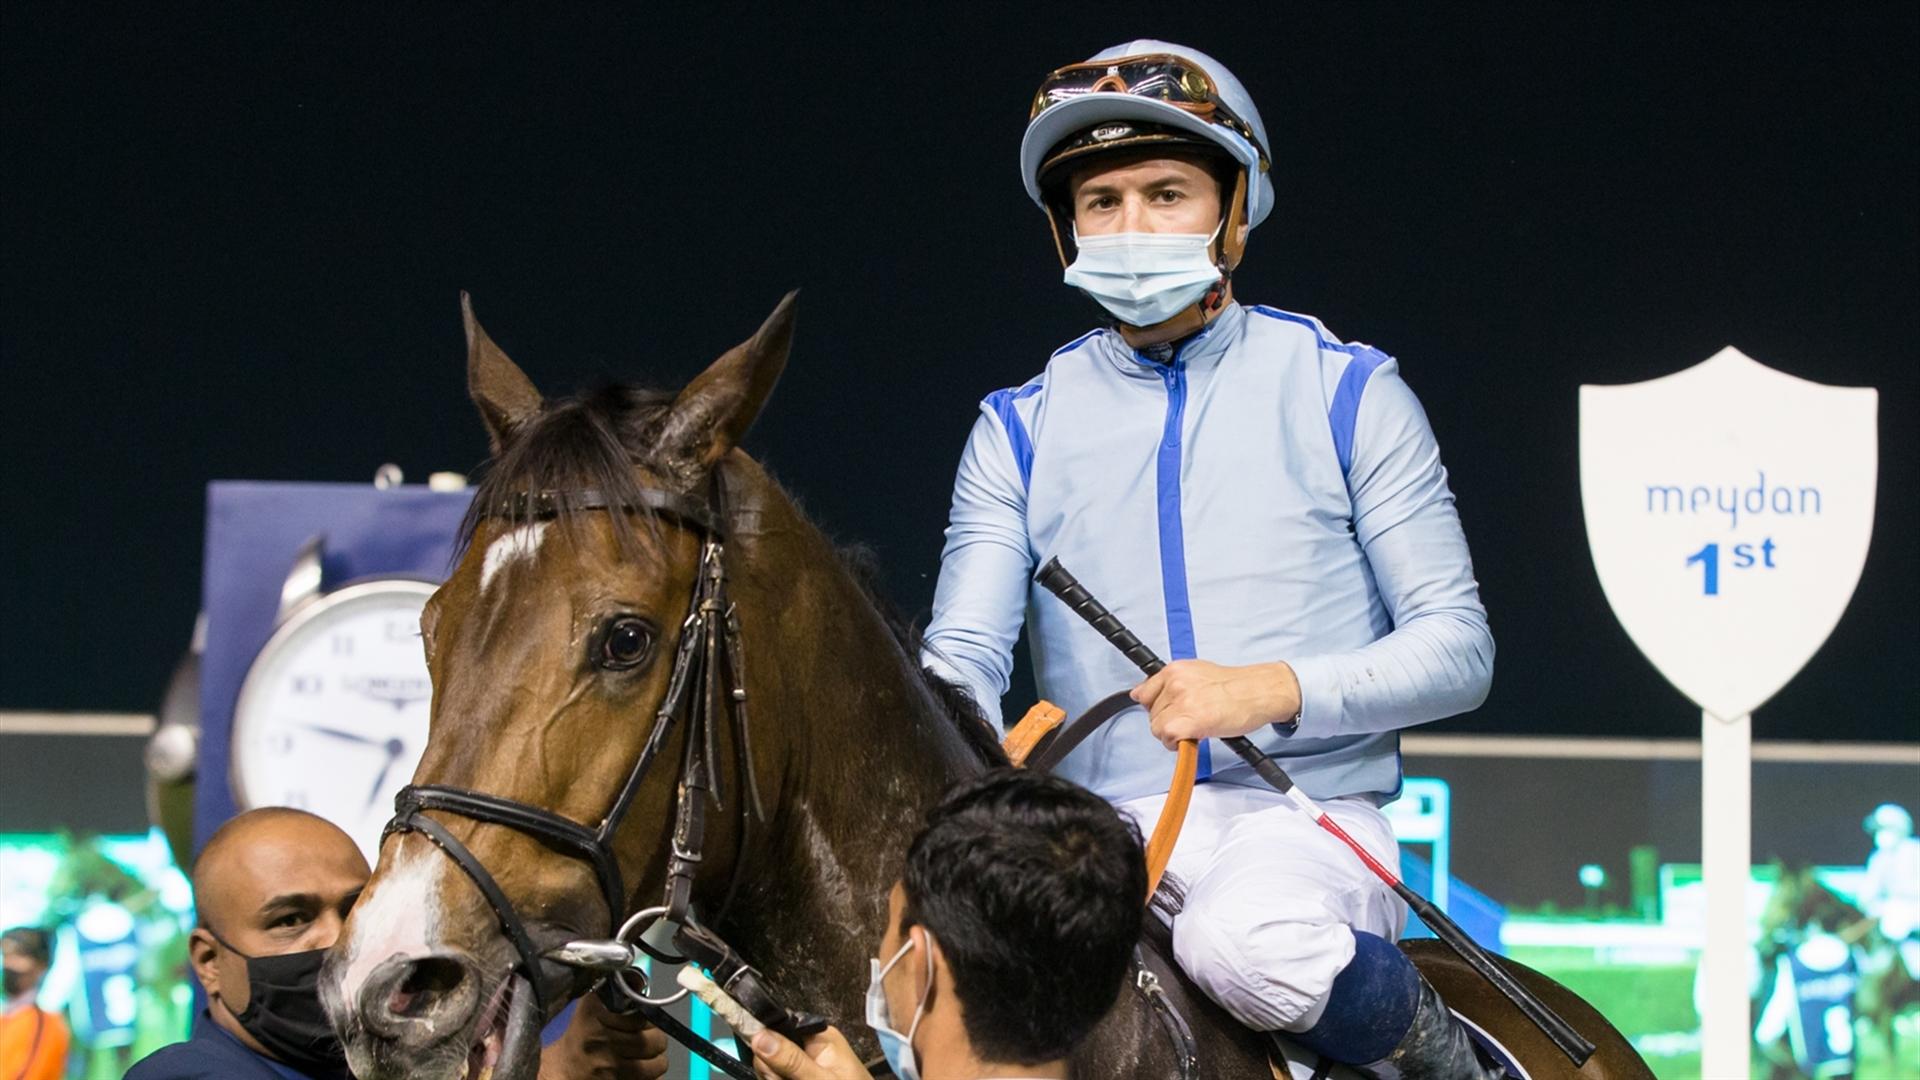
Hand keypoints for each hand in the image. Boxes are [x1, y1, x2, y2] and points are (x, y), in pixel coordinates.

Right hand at [538, 994, 668, 1079]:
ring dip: (656, 1060)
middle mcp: (603, 1041)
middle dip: (656, 1040)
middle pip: (656, 1040)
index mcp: (597, 1017)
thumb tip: (639, 980)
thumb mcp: (590, 1008)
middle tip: (648, 1039)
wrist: (562, 1069)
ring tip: (645, 1057)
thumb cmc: (581, 1037)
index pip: (643, 1016)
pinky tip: (641, 1071)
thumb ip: (613, 991)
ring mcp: (610, 1068)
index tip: (642, 1022)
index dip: (648, 1019)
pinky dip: (652, 1077)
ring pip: (658, 1064)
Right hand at [749, 1025, 870, 1079]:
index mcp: (819, 1036)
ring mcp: (805, 1064)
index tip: (773, 1070)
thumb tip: (759, 1035)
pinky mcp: (800, 1076)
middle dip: (773, 1072)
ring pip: (770, 1070)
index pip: (779, 1027)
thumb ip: (791, 1060)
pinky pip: (778, 1077)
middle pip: (770, 1051)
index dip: (768, 1047)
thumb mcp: (821, 1079)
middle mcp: (810, 1046)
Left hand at [1132, 660, 1300, 749]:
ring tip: (1194, 729)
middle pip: (1150, 714)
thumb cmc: (1236, 685)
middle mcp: (1175, 683)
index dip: (1156, 708)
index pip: (1142, 694)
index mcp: (1175, 670)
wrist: (1260, 691)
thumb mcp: (1197, 672)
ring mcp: (1182, 702)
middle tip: (1190, 721)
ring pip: (1157, 728)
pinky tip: (1192, 738)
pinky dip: (1177, 744)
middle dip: (1167, 722)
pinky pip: (1168, 738)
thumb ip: (1171, 683)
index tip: (1168, 713)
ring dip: (1172, 734)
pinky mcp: (1191, 721)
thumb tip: (1141, 693)